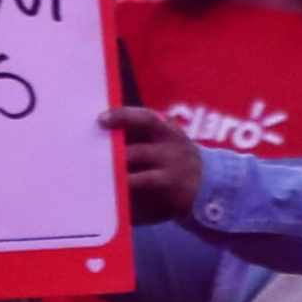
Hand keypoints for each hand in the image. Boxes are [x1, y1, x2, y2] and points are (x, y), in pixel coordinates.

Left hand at [104, 103, 201, 217]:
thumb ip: (143, 137)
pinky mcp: (172, 183)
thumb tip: (104, 129)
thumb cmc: (176, 161)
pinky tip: (115, 186)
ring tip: (97, 167)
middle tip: (91, 148)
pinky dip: (128, 182)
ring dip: (117, 164)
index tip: (101, 119)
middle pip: (141, 135)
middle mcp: (171, 141)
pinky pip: (144, 181)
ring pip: (138, 158)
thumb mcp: (165, 144)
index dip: (122, 115)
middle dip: (115, 142)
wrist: (210, 185)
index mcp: (167, 129)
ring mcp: (173, 162)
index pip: (144, 117)